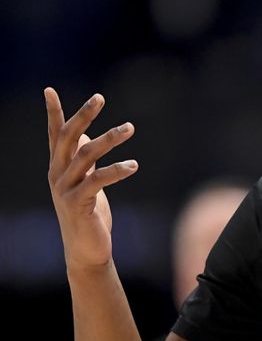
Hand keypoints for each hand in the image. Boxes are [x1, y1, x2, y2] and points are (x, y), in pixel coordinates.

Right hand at [45, 88, 138, 269]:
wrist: (85, 250)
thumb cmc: (88, 213)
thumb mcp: (86, 181)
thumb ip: (83, 159)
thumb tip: (84, 132)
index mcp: (59, 168)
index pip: (55, 135)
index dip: (52, 113)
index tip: (49, 90)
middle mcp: (57, 175)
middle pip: (68, 138)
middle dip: (83, 115)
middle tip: (100, 97)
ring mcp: (65, 189)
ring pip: (85, 155)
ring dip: (109, 139)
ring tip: (130, 127)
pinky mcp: (77, 204)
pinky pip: (96, 181)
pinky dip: (116, 170)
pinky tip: (133, 165)